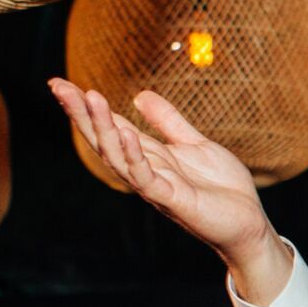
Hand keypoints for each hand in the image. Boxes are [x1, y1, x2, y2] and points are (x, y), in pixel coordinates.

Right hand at [48, 80, 289, 296]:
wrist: (248, 222)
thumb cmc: (222, 189)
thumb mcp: (195, 144)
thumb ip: (168, 122)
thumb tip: (140, 95)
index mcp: (149, 157)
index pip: (111, 128)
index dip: (86, 108)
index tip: (59, 84)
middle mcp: (145, 171)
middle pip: (105, 140)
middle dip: (81, 114)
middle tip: (58, 87)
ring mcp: (156, 186)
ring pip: (118, 156)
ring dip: (103, 128)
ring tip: (90, 98)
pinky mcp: (173, 199)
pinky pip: (146, 178)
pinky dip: (134, 155)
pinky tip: (126, 132)